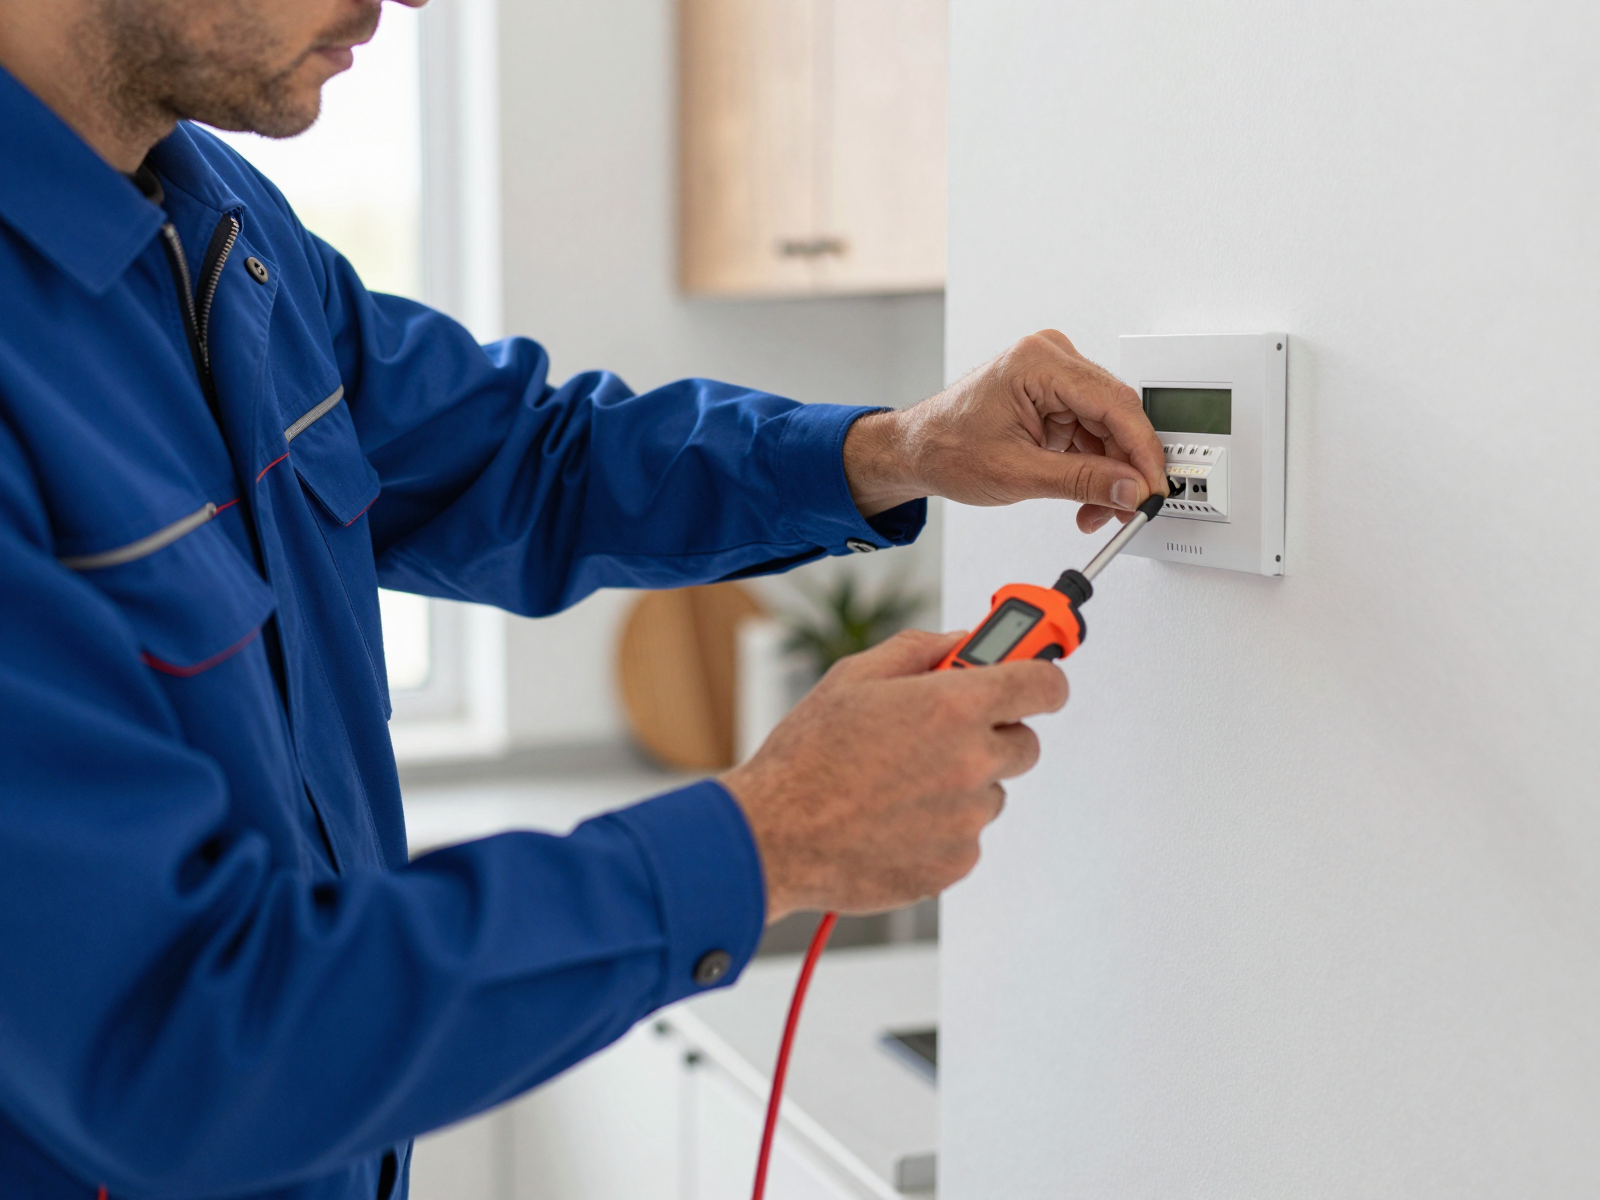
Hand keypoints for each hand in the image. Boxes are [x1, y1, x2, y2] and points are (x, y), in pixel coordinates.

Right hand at [719, 630, 1067, 920]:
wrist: (775, 836)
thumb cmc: (808, 756)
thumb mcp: (854, 676)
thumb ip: (919, 650)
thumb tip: (959, 643)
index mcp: (954, 706)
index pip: (1044, 685)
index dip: (1041, 680)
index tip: (1034, 681)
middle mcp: (972, 762)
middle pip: (1025, 744)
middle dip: (992, 735)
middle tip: (939, 736)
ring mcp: (967, 818)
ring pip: (990, 792)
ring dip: (961, 785)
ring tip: (895, 785)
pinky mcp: (956, 863)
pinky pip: (967, 836)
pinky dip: (940, 828)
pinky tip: (891, 819)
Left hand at [842, 330, 1168, 532]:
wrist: (916, 451)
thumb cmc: (946, 447)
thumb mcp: (1018, 473)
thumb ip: (1081, 481)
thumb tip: (1130, 489)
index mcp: (1039, 362)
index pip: (1115, 403)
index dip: (1142, 451)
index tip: (1154, 486)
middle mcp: (1050, 360)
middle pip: (1115, 415)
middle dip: (1124, 468)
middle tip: (1129, 507)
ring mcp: (1052, 377)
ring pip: (1106, 428)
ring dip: (1108, 473)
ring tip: (1097, 511)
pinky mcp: (1052, 398)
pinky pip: (1089, 432)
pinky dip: (1092, 466)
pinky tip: (1087, 494)